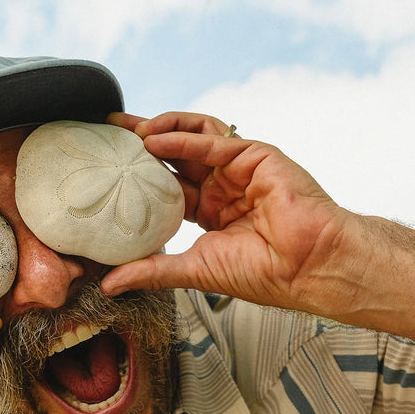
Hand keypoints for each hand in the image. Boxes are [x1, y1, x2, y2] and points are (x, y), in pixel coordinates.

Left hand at [100, 112, 367, 317]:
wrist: (306, 267)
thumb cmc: (262, 273)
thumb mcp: (192, 270)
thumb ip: (151, 270)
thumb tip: (108, 284)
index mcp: (211, 211)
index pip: (167, 185)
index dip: (138, 174)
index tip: (108, 165)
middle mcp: (224, 186)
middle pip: (176, 154)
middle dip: (141, 139)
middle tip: (110, 130)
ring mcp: (239, 169)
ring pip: (194, 137)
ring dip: (161, 129)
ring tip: (130, 131)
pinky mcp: (256, 156)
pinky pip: (212, 142)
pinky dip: (181, 140)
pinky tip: (154, 140)